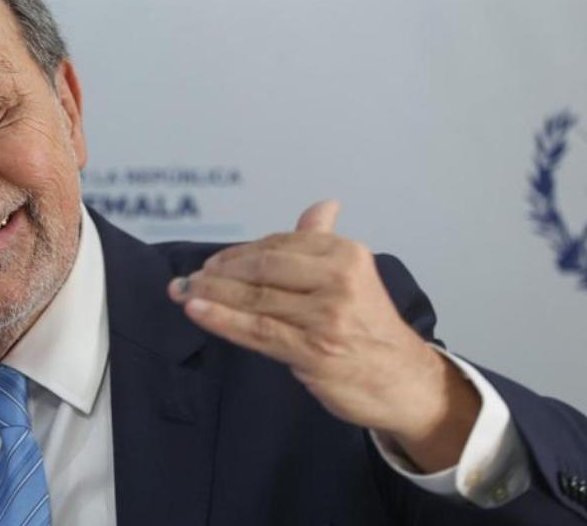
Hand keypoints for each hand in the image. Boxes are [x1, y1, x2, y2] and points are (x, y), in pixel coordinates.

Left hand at [167, 200, 479, 471]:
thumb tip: (322, 206)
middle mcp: (338, 280)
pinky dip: (222, 319)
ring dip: (211, 293)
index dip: (238, 252)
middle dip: (219, 270)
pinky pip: (257, 330)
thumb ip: (325, 242)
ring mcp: (326, 316)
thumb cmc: (369, 328)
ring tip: (183, 291)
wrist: (403, 381)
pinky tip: (196, 310)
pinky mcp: (313, 351)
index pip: (278, 245)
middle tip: (190, 277)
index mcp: (345, 254)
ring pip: (255, 298)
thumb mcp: (353, 277)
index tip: (211, 261)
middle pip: (262, 267)